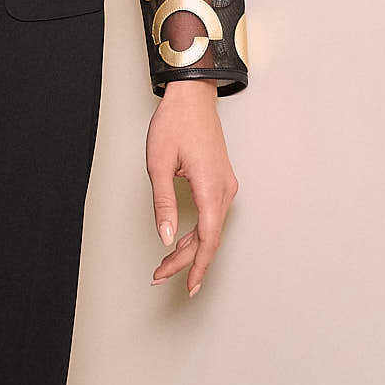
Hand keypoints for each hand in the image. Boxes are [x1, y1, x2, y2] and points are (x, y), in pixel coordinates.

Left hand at [146, 83, 236, 297]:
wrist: (192, 97)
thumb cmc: (175, 123)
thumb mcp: (159, 165)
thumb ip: (162, 204)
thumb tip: (165, 238)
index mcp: (211, 187)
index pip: (207, 239)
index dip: (196, 266)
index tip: (188, 288)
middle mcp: (224, 189)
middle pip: (208, 238)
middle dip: (185, 262)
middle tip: (159, 276)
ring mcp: (225, 185)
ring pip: (211, 229)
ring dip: (189, 249)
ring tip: (165, 266)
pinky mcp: (221, 181)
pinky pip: (212, 216)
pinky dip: (197, 233)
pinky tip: (180, 242)